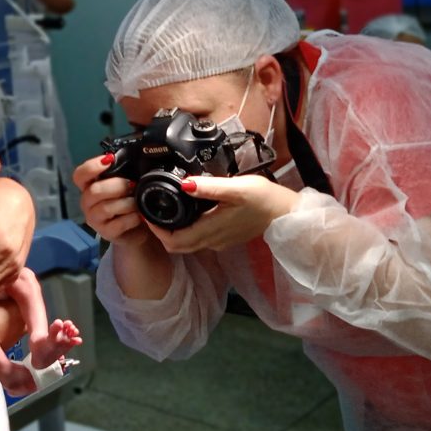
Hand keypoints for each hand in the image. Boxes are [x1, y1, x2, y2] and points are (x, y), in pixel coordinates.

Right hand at [72, 154, 152, 247]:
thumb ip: (123, 172)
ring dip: (126, 203)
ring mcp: (95, 219)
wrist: (136, 229)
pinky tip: (138, 216)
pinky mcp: (106, 233)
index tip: (108, 161)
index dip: (92, 167)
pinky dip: (131, 218)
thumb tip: (133, 157)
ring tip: (137, 203)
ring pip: (106, 208)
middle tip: (132, 185)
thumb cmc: (128, 202)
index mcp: (90, 186)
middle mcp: (88, 202)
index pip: (80, 175)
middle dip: (117, 186)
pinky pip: (117, 224)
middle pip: (94, 191)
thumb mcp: (125, 185)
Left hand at [143, 175, 298, 253]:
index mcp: (210, 230)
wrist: (285, 213)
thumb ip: (209, 187)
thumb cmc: (263, 198)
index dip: (156, 231)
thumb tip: (185, 184)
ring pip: (187, 244)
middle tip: (150, 211)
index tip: (146, 213)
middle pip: (177, 246)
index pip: (173, 241)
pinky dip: (186, 230)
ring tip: (163, 210)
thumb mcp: (236, 188)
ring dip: (172, 232)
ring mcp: (218, 242)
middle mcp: (211, 241)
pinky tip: (186, 212)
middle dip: (160, 233)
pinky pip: (199, 239)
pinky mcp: (225, 238)